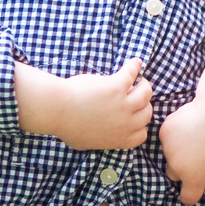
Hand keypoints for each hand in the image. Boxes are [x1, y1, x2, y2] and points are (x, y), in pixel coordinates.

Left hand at [14, 58, 153, 150]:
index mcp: (118, 139)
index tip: (135, 118)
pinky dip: (134, 66)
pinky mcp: (116, 87)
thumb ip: (98, 141)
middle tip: (137, 98)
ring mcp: (123, 104)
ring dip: (144, 86)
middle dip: (143, 106)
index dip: (140, 126)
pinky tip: (136, 62)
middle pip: (146, 113)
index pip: (141, 135)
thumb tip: (100, 138)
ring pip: (145, 93)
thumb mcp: (84, 144)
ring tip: (140, 81)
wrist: (58, 110)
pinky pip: (131, 74)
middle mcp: (125, 123)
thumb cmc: (66, 126)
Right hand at [158, 103, 204, 205]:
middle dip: (182, 170)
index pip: (187, 197)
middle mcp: (177, 167)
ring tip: (194, 138)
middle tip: (196, 156)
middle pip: (174, 175)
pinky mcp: (164, 132)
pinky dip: (173, 135)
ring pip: (169, 155)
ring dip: (177, 151)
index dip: (191, 194)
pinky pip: (166, 139)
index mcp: (193, 178)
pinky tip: (187, 127)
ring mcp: (168, 149)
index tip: (195, 188)